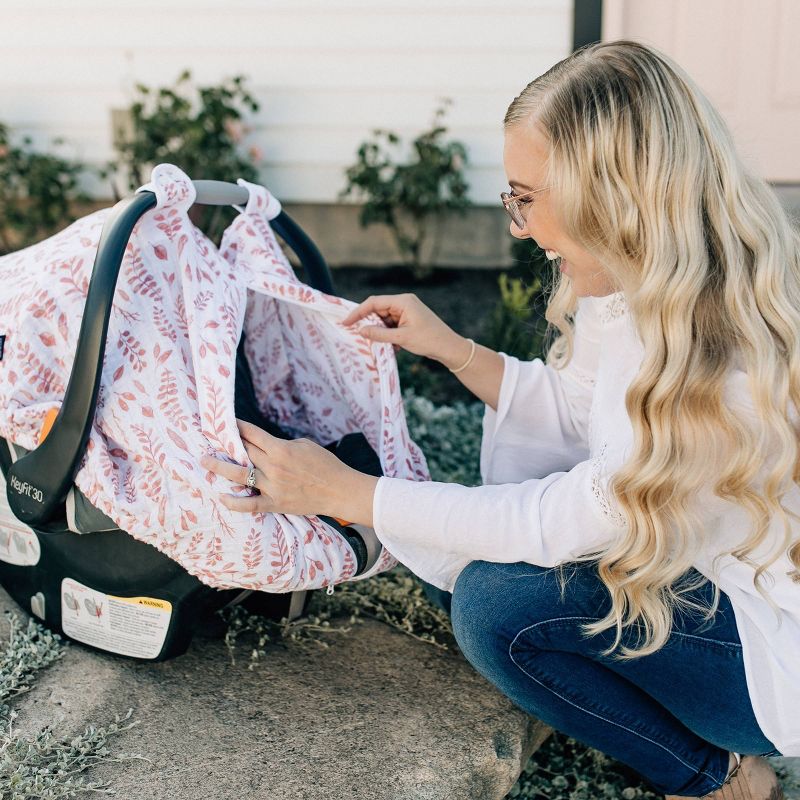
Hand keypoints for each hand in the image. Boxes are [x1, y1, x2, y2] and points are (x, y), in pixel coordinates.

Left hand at [200, 419, 377, 524]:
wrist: (339, 490)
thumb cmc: (325, 464)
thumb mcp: (305, 445)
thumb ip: (282, 444)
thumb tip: (266, 445)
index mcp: (281, 449)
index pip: (252, 434)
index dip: (236, 427)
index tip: (224, 422)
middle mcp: (273, 467)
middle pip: (243, 452)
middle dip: (225, 443)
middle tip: (209, 438)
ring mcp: (273, 486)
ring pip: (240, 475)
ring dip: (220, 467)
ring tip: (205, 461)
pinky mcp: (275, 504)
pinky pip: (250, 505)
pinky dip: (235, 502)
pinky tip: (222, 497)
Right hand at [340, 293, 463, 364]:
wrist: (449, 348)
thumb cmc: (428, 340)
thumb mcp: (401, 338)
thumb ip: (379, 334)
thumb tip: (360, 330)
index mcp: (403, 301)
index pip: (374, 302)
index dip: (358, 312)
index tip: (346, 322)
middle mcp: (404, 303)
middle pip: (378, 310)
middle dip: (369, 324)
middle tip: (359, 336)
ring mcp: (407, 311)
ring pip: (384, 319)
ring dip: (380, 332)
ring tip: (379, 344)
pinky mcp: (409, 320)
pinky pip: (392, 325)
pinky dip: (389, 335)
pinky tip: (392, 347)